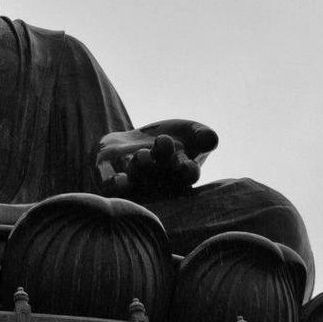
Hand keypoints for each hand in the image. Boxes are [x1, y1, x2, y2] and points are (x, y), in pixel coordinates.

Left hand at [96, 119, 216, 199]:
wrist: (141, 141)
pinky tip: (119, 178)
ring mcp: (135, 183)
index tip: (187, 163)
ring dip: (140, 170)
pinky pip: (111, 188)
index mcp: (182, 174)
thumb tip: (211, 139)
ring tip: (142, 155)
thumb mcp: (192, 133)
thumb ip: (204, 136)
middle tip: (162, 143)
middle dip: (161, 162)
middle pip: (161, 177)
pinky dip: (114, 185)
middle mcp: (159, 184)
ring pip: (137, 183)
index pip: (188, 175)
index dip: (188, 171)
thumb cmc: (176, 139)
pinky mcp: (111, 180)